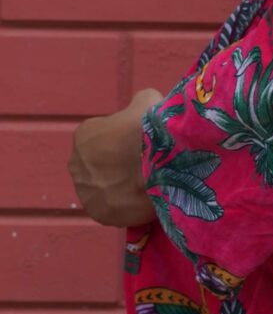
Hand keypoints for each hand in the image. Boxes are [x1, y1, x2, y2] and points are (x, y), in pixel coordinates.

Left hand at [69, 87, 163, 227]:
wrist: (156, 161)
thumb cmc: (149, 128)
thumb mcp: (149, 101)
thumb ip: (142, 102)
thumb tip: (145, 103)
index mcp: (85, 134)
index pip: (105, 140)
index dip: (125, 144)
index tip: (142, 148)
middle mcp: (76, 162)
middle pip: (102, 167)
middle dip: (118, 168)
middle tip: (144, 170)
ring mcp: (85, 190)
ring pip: (105, 189)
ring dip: (120, 189)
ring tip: (146, 187)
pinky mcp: (98, 212)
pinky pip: (113, 209)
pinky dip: (126, 207)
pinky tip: (143, 201)